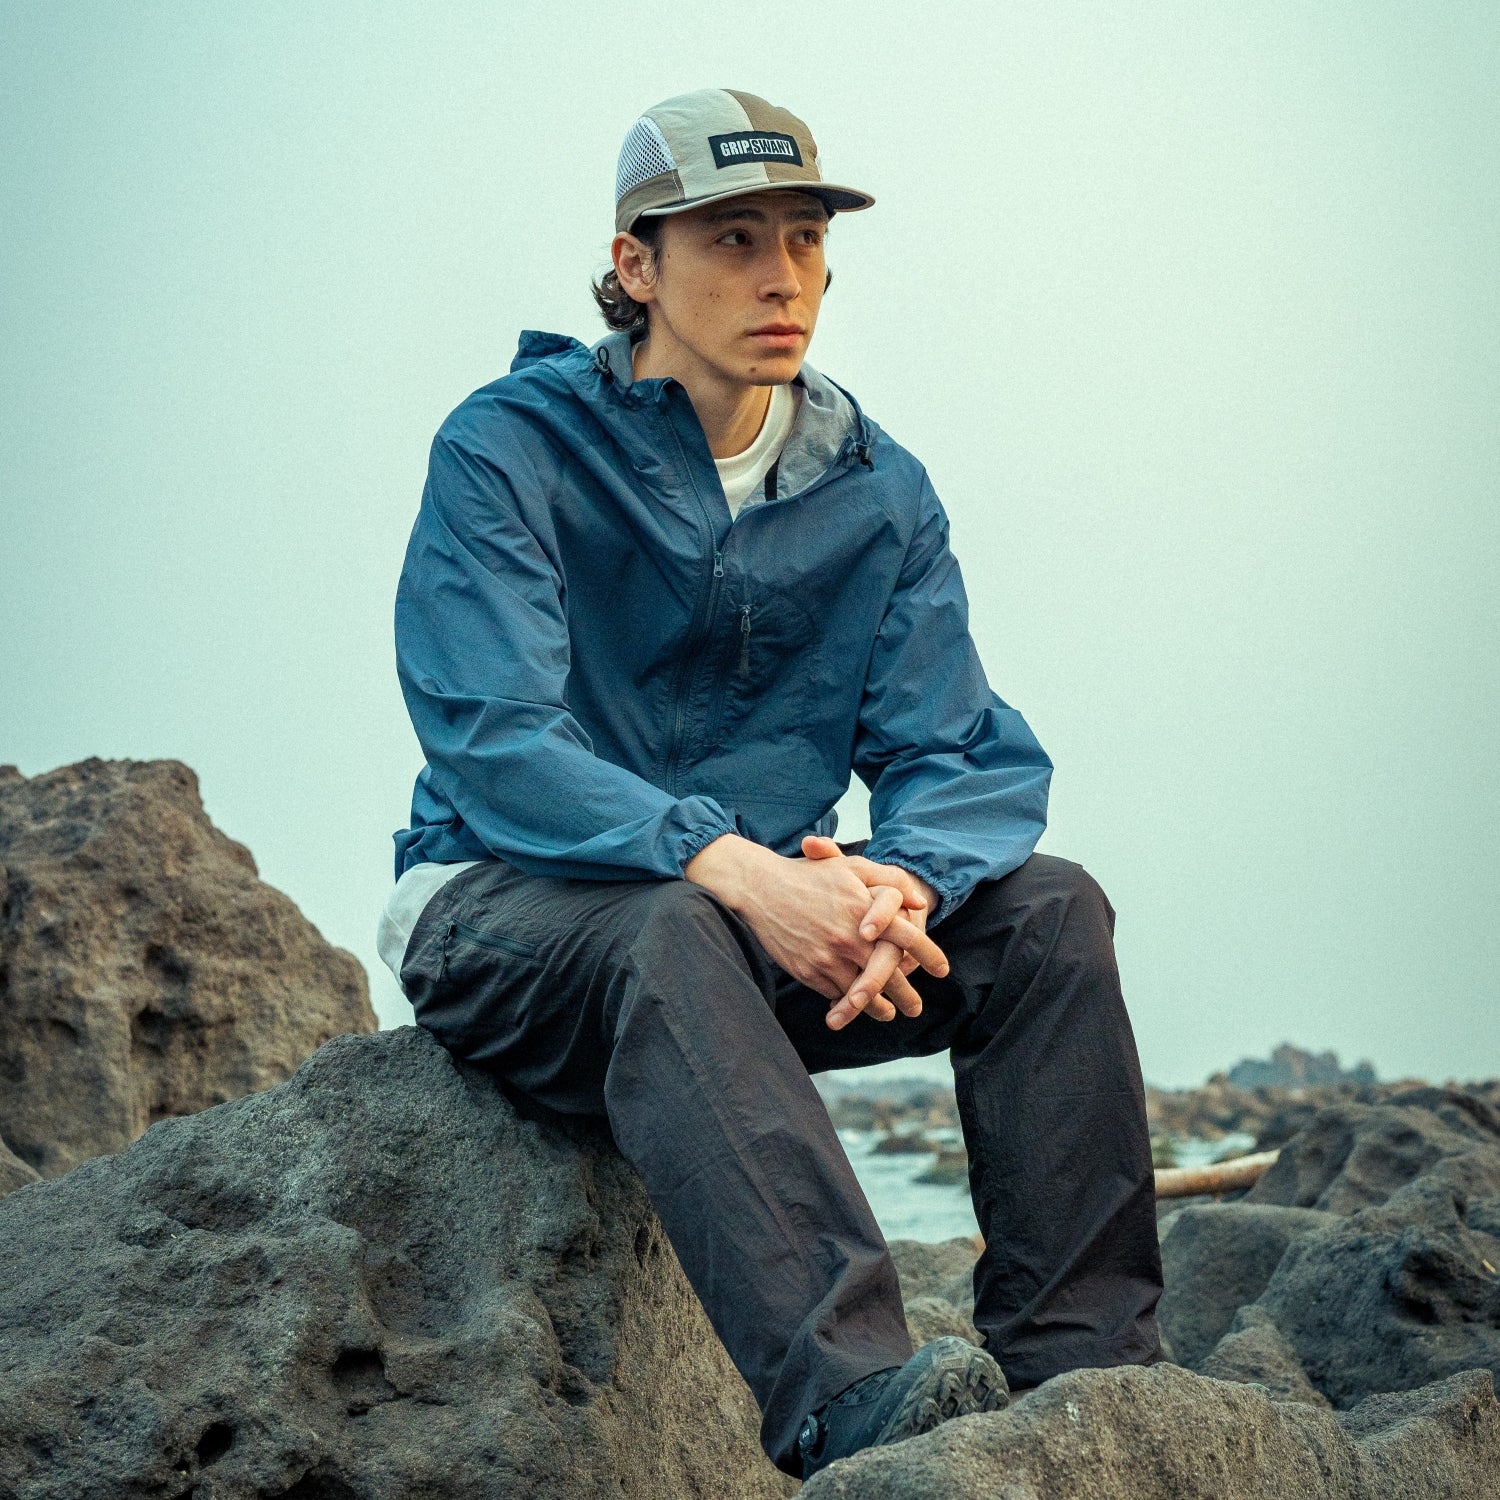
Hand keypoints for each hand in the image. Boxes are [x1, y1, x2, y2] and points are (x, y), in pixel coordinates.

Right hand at [684, 835, 948, 1026]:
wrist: (761, 888)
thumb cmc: (809, 875)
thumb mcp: (851, 867)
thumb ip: (889, 880)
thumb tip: (918, 901)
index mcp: (865, 909)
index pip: (908, 937)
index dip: (929, 955)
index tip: (942, 970)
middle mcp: (850, 937)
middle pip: (889, 974)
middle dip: (906, 995)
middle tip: (916, 1008)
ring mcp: (829, 958)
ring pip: (862, 992)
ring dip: (878, 1007)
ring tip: (889, 1014)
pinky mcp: (809, 972)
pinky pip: (835, 994)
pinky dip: (848, 1003)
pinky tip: (855, 1006)